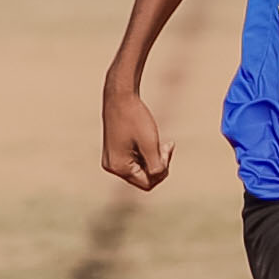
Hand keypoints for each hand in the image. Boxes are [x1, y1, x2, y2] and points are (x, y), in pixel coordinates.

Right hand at [100, 72, 170, 193]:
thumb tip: (157, 177)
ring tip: (160, 141)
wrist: (120, 95)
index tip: (167, 151)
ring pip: (140, 169)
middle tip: (167, 145)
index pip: (147, 183)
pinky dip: (145, 153)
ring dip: (153, 158)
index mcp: (118, 167)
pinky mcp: (114, 151)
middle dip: (158, 164)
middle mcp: (111, 167)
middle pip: (143, 177)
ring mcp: (111, 159)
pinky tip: (150, 139)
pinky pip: (134, 160)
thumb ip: (156, 166)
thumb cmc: (135, 117)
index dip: (162, 171)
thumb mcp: (150, 143)